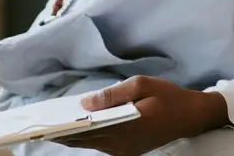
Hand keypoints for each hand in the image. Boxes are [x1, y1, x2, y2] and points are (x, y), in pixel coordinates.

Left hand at [52, 76, 228, 155]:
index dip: (62, 129)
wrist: (192, 116)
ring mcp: (123, 150)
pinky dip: (88, 138)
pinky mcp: (127, 151)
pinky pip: (101, 145)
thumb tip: (85, 102)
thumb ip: (113, 95)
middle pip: (83, 141)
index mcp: (123, 126)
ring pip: (91, 145)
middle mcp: (119, 143)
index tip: (43, 125)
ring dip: (75, 136)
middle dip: (63, 134)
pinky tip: (80, 128)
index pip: (84, 131)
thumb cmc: (168, 96)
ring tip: (57, 125)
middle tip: (42, 126)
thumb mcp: (142, 84)